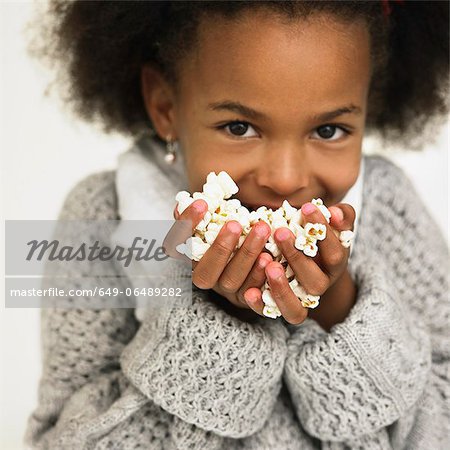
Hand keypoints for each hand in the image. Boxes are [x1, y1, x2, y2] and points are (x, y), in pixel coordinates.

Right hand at [165, 199, 272, 313]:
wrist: (255, 254)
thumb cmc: (232, 231)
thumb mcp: (217, 220)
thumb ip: (205, 212)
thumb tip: (196, 199)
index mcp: (190, 256)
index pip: (177, 245)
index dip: (188, 225)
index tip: (203, 203)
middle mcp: (204, 275)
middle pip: (204, 272)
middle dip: (220, 248)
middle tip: (235, 224)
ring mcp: (224, 289)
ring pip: (230, 279)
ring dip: (246, 255)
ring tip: (262, 230)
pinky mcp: (245, 298)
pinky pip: (251, 292)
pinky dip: (260, 274)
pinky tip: (270, 257)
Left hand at [243, 202, 355, 327]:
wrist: (305, 262)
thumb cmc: (315, 236)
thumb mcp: (332, 225)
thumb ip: (341, 217)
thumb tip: (336, 212)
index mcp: (334, 266)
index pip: (335, 253)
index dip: (324, 231)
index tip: (307, 207)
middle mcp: (319, 286)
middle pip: (314, 282)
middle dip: (297, 256)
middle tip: (280, 232)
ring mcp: (299, 300)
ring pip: (296, 307)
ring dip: (281, 286)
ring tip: (268, 264)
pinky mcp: (277, 308)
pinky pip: (271, 313)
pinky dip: (260, 304)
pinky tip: (249, 292)